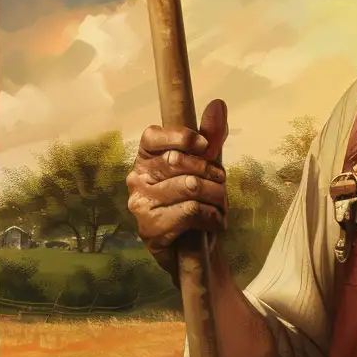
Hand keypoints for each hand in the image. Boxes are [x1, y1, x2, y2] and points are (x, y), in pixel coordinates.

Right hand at [127, 97, 229, 271]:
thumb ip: (211, 137)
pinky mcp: (151, 229)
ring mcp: (140, 206)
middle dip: (210, 172)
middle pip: (177, 162)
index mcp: (144, 160)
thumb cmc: (198, 203)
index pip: (152, 136)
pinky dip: (212, 217)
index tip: (204, 146)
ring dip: (216, 197)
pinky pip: (191, 212)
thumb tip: (218, 105)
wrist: (197, 252)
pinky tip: (214, 223)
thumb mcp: (207, 167)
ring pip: (189, 187)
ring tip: (219, 206)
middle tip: (220, 184)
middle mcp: (136, 180)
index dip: (181, 137)